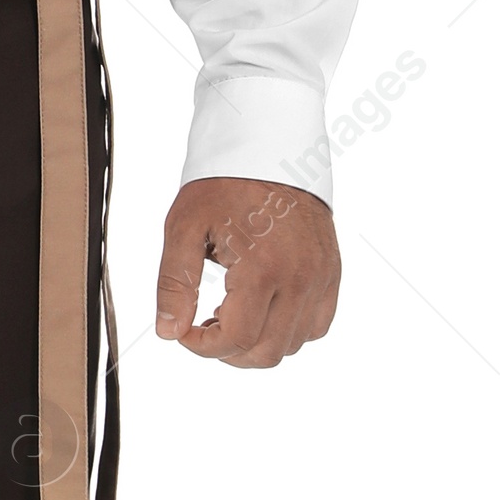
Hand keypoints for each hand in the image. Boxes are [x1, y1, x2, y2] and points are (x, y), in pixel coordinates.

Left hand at [154, 177, 339, 368]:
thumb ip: (174, 285)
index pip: (235, 340)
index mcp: (263, 269)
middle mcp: (300, 279)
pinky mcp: (331, 271)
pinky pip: (317, 324)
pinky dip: (289, 329)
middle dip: (228, 351)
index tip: (184, 332)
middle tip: (206, 324)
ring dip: (258, 342)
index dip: (201, 347)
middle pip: (266, 353)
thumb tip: (168, 331)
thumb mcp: (185, 228)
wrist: (269, 147)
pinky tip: (263, 308)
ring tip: (232, 313)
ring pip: (293, 344)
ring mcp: (321, 277)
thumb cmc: (225, 183)